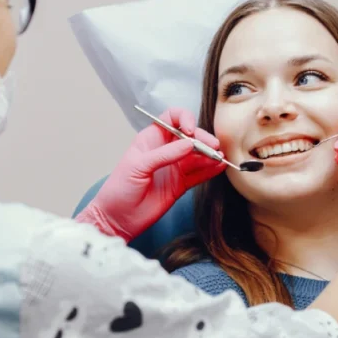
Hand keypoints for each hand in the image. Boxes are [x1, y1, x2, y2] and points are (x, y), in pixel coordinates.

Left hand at [76, 108, 227, 241]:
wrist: (117, 219)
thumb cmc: (119, 189)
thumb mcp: (138, 166)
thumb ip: (164, 155)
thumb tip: (189, 144)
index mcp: (151, 139)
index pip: (172, 118)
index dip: (184, 119)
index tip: (190, 130)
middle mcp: (165, 150)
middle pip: (190, 137)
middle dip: (202, 139)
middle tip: (213, 147)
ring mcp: (174, 168)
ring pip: (197, 156)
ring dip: (210, 155)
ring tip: (220, 158)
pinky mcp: (180, 185)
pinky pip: (199, 174)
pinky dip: (210, 170)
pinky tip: (219, 167)